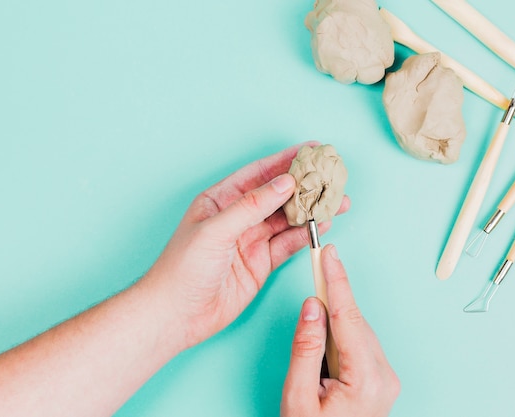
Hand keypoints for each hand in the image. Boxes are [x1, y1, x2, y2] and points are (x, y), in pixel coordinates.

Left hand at [144, 143, 349, 348]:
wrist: (176, 314)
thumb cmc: (183, 268)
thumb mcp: (216, 230)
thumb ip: (251, 206)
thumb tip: (284, 183)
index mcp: (220, 201)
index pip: (258, 174)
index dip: (284, 161)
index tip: (310, 150)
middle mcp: (237, 217)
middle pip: (277, 195)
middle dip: (305, 186)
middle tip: (331, 176)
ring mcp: (251, 240)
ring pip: (287, 219)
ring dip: (311, 211)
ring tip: (338, 201)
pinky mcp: (261, 263)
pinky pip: (288, 244)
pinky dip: (306, 235)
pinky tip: (323, 226)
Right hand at [281, 245, 399, 416]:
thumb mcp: (298, 396)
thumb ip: (306, 348)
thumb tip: (313, 306)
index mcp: (366, 380)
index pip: (349, 318)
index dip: (338, 282)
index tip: (331, 255)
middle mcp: (384, 376)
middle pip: (355, 322)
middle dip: (333, 298)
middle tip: (318, 266)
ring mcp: (386, 379)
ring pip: (358, 331)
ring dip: (335, 319)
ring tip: (314, 317)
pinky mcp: (381, 380)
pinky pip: (360, 344)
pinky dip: (341, 334)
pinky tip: (325, 338)